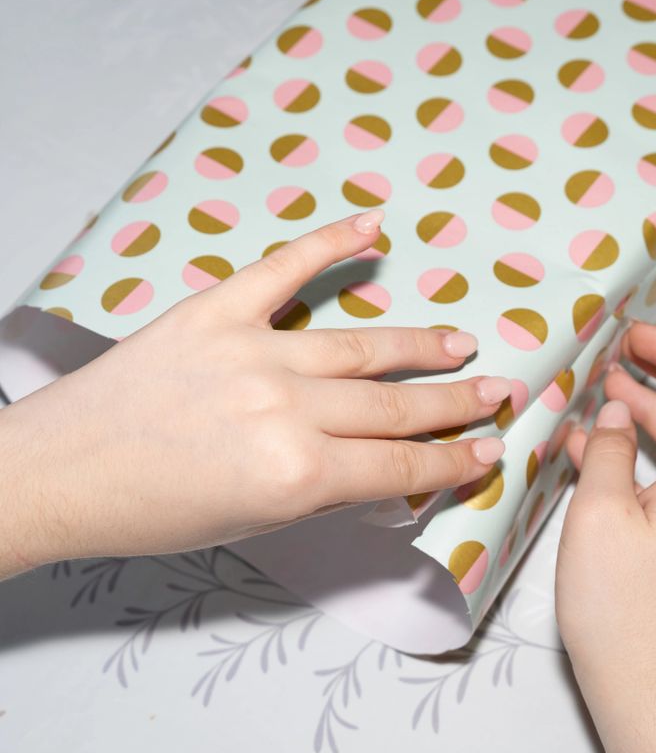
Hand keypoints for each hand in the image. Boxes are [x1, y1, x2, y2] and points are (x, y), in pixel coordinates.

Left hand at [0, 210, 509, 577]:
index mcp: (294, 475)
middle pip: (393, 405)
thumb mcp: (251, 523)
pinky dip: (329, 244)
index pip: (398, 467)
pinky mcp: (216, 310)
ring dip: (417, 345)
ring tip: (458, 343)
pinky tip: (371, 230)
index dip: (452, 459)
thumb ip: (324, 492)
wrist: (59, 473)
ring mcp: (252, 351)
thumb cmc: (152, 513)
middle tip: (500, 391)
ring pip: (359, 345)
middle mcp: (285, 409)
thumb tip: (380, 468)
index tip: (490, 449)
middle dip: (454, 403)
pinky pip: (284, 269)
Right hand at [555, 321, 655, 752]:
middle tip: (618, 356)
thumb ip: (608, 451)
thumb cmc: (622, 607)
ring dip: (651, 415)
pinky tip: (600, 452)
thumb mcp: (598, 513)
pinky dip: (645, 457)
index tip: (634, 337)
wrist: (647, 686)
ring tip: (605, 393)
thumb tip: (614, 415)